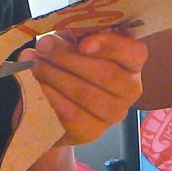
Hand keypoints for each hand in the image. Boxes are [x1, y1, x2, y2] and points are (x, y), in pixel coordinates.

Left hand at [26, 30, 146, 146]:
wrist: (58, 108)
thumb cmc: (72, 66)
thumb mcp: (74, 45)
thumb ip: (71, 38)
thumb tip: (48, 41)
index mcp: (132, 63)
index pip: (135, 53)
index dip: (111, 46)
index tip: (83, 43)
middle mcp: (130, 90)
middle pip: (107, 74)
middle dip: (70, 58)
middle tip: (44, 46)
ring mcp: (114, 114)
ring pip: (87, 94)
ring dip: (56, 76)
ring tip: (36, 63)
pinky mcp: (92, 132)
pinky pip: (72, 114)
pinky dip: (52, 96)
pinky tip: (39, 84)